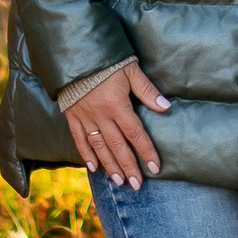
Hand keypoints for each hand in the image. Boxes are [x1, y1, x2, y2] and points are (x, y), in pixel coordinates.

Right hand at [67, 58, 171, 188]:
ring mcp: (85, 117)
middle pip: (118, 146)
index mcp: (117, 105)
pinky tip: (93, 167)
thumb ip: (147, 91)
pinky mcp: (72, 116)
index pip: (135, 134)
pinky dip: (86, 154)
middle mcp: (101, 116)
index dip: (146, 152)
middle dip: (128, 166)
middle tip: (137, 185)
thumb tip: (166, 107)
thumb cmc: (107, 60)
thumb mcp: (130, 70)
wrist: (75, 52)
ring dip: (110, 165)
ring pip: (99, 147)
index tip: (155, 168)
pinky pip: (79, 139)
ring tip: (119, 181)